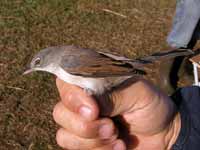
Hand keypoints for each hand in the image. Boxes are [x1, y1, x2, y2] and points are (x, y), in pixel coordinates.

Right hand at [53, 78, 180, 149]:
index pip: (65, 83)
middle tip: (111, 127)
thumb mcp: (137, 93)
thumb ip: (111, 96)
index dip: (73, 98)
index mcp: (92, 82)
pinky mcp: (86, 142)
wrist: (162, 132)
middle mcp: (83, 101)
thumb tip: (88, 106)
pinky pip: (74, 149)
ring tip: (116, 137)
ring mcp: (82, 122)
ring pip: (64, 134)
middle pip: (60, 112)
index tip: (94, 112)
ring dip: (92, 141)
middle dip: (86, 126)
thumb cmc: (150, 105)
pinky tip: (117, 147)